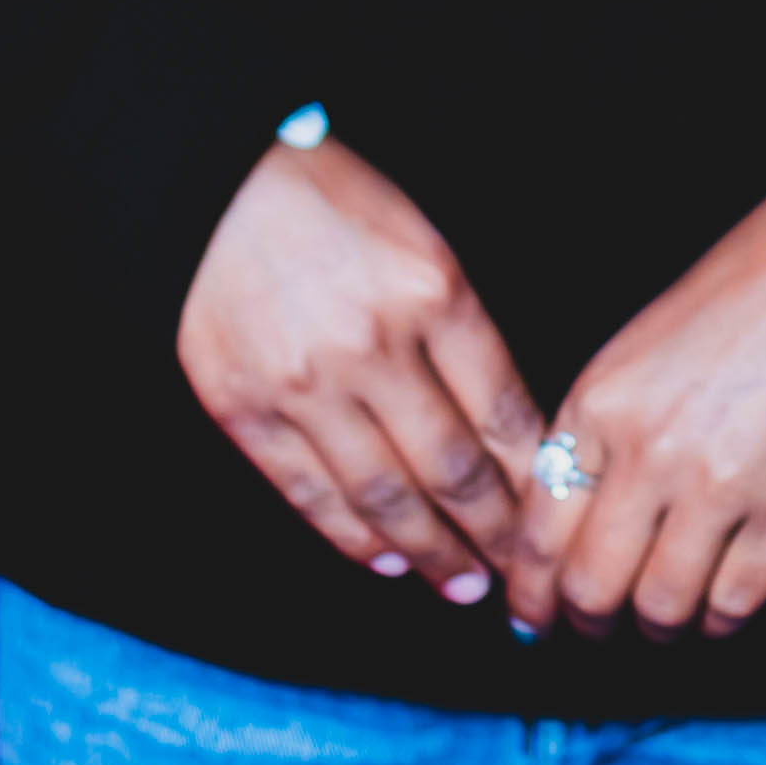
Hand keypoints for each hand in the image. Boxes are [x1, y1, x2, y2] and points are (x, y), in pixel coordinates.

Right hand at [178, 133, 543, 599]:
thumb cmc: (329, 199)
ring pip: (383, 495)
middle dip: (493, 532)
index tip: (553, 515)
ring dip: (431, 551)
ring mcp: (304, 383)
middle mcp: (373, 346)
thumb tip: (503, 426)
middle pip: (452, 467)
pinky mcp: (243, 407)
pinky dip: (351, 536)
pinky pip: (308, 492)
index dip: (534, 479)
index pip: (504, 413)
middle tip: (519, 574)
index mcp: (432, 293)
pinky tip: (386, 559)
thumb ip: (460, 327)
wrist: (212, 181)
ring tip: (461, 583)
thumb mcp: (421, 241)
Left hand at [503, 164, 765, 645]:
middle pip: (591, 587)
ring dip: (653, 631)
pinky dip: (718, 623)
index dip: (529, 591)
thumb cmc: (737, 297)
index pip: (538, 531)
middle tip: (591, 628)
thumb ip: (594, 434)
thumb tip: (564, 524)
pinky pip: (736, 602)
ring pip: (660, 608)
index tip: (531, 615)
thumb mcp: (633, 353)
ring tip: (658, 622)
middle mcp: (650, 450)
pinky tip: (715, 611)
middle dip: (584, 624)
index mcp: (599, 404)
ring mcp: (722, 484)